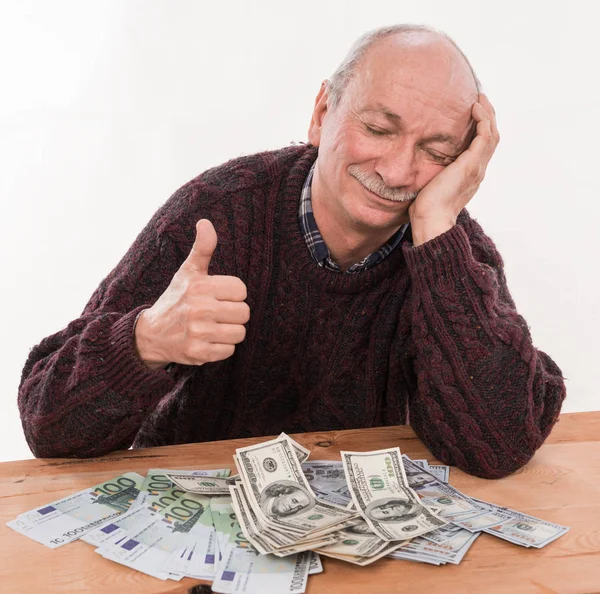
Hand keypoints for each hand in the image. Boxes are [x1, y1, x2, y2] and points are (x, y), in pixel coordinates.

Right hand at [134, 219, 249, 368]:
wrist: (151, 334)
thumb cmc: (175, 299)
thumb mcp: (187, 272)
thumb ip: (202, 248)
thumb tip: (205, 222)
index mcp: (200, 286)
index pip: (241, 290)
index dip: (232, 294)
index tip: (218, 296)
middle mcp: (199, 309)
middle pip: (244, 313)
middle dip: (233, 313)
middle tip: (217, 313)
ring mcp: (199, 333)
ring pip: (240, 333)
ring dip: (230, 331)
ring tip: (213, 327)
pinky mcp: (199, 353)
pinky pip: (230, 350)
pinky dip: (222, 347)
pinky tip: (207, 340)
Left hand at [409, 93, 499, 245]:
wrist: (431, 218)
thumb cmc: (425, 207)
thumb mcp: (431, 184)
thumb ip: (433, 173)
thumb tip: (418, 164)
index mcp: (470, 175)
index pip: (482, 147)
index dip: (480, 128)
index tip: (473, 113)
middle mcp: (478, 170)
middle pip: (491, 137)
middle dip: (487, 117)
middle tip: (480, 100)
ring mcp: (477, 167)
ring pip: (492, 134)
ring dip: (487, 114)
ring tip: (480, 99)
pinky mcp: (472, 164)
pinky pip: (485, 136)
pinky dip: (483, 120)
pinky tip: (475, 108)